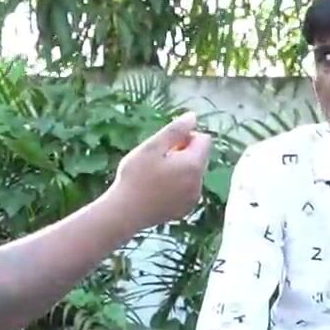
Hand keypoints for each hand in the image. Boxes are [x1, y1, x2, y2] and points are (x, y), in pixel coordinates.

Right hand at [108, 112, 213, 228]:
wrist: (125, 213)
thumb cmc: (135, 176)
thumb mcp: (152, 147)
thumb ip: (175, 130)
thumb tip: (193, 117)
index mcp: (193, 165)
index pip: (204, 139)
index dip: (186, 136)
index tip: (165, 145)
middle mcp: (199, 182)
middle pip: (200, 157)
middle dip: (183, 153)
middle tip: (158, 159)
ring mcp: (193, 198)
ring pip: (193, 174)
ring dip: (180, 170)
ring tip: (156, 175)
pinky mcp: (185, 209)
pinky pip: (187, 190)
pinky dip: (178, 186)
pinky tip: (157, 190)